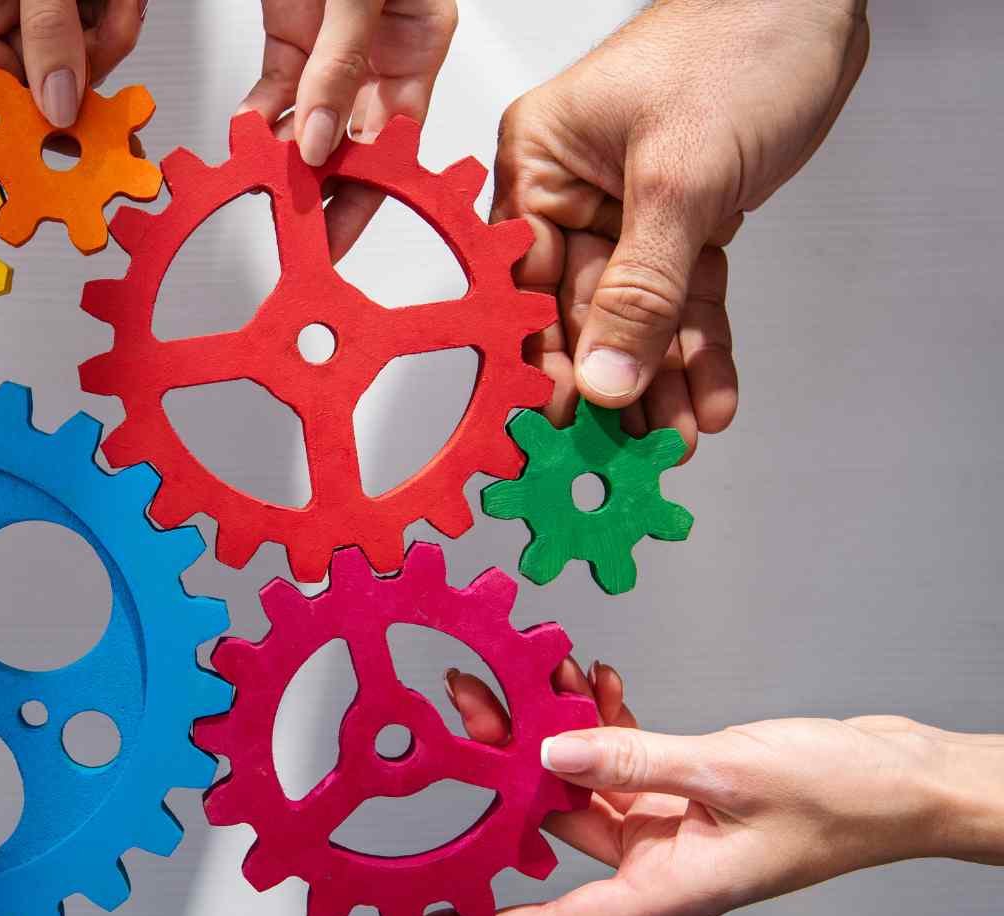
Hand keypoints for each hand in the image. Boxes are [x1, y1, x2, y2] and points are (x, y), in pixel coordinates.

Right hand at [0, 0, 145, 128]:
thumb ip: (48, 33)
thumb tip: (59, 105)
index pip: (0, 101)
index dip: (45, 123)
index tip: (93, 136)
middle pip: (54, 73)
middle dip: (97, 47)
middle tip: (120, 13)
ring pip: (84, 42)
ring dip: (114, 17)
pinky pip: (94, 12)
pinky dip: (116, 1)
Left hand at [241, 0, 455, 257]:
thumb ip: (340, 64)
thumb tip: (320, 137)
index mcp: (419, 44)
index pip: (397, 140)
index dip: (370, 192)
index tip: (339, 235)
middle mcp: (380, 54)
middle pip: (351, 142)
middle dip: (321, 186)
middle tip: (294, 227)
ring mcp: (332, 47)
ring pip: (309, 121)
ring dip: (284, 153)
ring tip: (263, 182)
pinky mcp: (293, 33)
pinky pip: (276, 86)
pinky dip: (259, 113)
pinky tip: (247, 134)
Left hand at [425, 680, 1003, 915]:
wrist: (906, 779)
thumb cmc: (844, 801)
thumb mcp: (730, 774)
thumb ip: (635, 759)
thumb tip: (554, 750)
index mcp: (669, 886)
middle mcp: (659, 859)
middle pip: (557, 824)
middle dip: (507, 765)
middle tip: (466, 709)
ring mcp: (669, 822)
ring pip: (581, 776)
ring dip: (551, 725)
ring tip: (518, 670)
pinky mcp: (682, 785)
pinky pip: (620, 752)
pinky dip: (600, 715)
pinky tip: (587, 678)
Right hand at [494, 0, 869, 454]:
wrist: (816, 5)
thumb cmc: (735, 45)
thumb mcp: (679, 179)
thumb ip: (641, 289)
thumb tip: (606, 374)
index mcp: (541, 161)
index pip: (524, 279)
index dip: (538, 353)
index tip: (554, 418)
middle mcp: (576, 187)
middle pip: (583, 307)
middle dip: (613, 379)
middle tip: (622, 446)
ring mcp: (630, 206)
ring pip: (639, 312)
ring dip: (661, 377)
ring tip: (676, 437)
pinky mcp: (685, 217)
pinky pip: (685, 297)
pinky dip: (700, 344)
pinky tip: (709, 393)